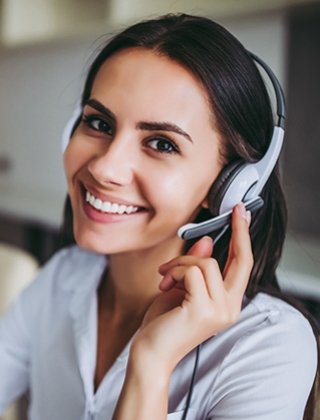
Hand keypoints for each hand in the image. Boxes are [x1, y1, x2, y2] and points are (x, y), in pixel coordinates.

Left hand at [131, 203, 252, 374]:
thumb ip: (196, 268)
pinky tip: (163, 284)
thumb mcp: (181, 288)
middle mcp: (230, 308)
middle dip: (239, 231)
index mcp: (228, 303)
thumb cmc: (164, 323)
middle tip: (234, 210)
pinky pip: (191, 271)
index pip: (243, 266)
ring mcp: (220, 311)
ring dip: (180, 263)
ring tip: (164, 276)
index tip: (242, 214)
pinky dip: (174, 271)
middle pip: (242, 261)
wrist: (150, 353)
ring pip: (206, 263)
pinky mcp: (204, 310)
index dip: (244, 238)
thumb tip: (208, 242)